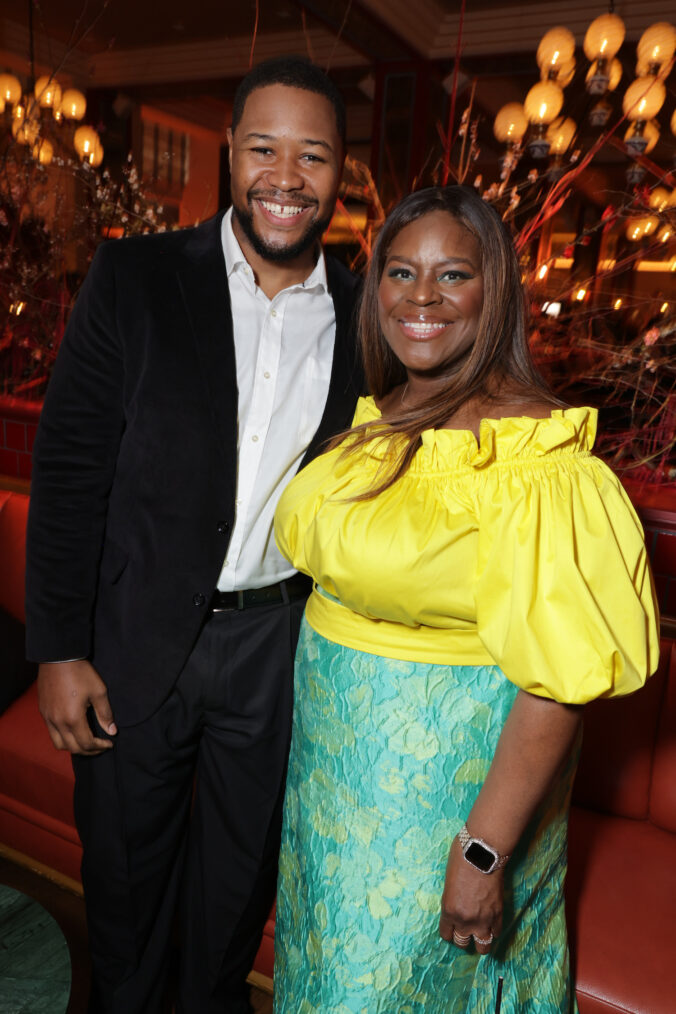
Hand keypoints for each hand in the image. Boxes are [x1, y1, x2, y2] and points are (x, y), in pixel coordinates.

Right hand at [37, 660, 116, 754]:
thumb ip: (105, 714)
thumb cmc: (81, 673)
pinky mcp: (43, 712)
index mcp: (73, 718)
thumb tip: (111, 731)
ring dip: (74, 747)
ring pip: (59, 744)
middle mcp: (58, 722)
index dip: (100, 746)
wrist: (58, 658)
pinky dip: (64, 737)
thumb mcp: (99, 691)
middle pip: (73, 748)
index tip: (110, 743)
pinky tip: (73, 730)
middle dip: (89, 750)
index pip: (87, 743)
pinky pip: (52, 733)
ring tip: (86, 741)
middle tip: (101, 745)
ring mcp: (48, 718)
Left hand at [439, 835, 502, 955]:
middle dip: (462, 937)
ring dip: (480, 942)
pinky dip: (494, 930)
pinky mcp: (498, 915)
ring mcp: (483, 920)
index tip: (452, 928)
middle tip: (465, 930)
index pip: (446, 935)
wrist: (483, 853)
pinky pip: (496, 933)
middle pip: (462, 943)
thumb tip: (456, 905)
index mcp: (449, 912)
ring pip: (483, 946)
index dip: (449, 932)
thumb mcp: (448, 883)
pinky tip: (491, 924)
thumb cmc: (461, 860)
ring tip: (480, 935)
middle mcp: (465, 921)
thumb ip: (451, 899)